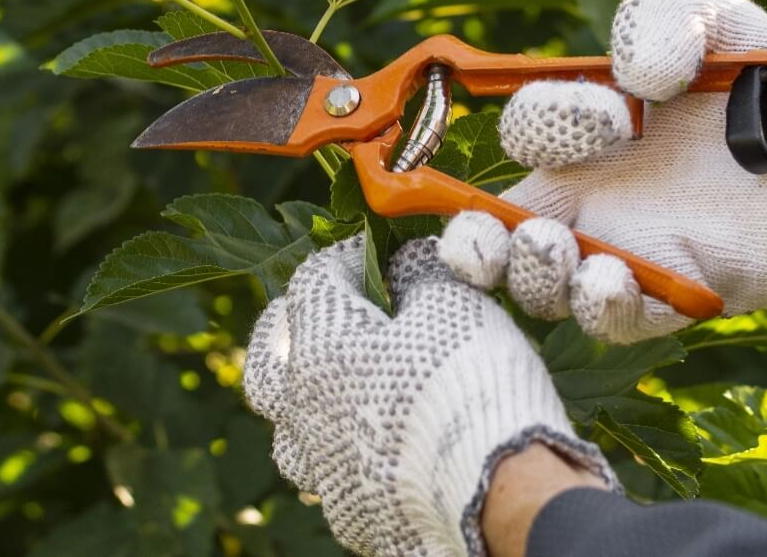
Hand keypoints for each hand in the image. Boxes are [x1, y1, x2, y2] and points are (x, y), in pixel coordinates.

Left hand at [243, 235, 615, 556]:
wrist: (498, 491)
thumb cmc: (470, 382)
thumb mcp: (453, 303)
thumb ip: (420, 272)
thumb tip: (408, 260)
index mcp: (320, 348)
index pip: (313, 281)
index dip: (347, 257)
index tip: (379, 253)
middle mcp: (304, 411)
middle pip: (267, 362)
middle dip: (286, 331)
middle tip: (312, 318)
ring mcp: (323, 469)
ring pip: (289, 432)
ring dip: (304, 405)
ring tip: (334, 393)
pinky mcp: (351, 514)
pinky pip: (332, 479)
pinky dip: (346, 457)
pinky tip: (375, 451)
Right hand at [439, 0, 766, 343]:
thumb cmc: (762, 75)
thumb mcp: (709, 19)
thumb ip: (658, 22)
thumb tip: (636, 77)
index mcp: (579, 138)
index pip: (522, 140)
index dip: (544, 126)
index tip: (611, 114)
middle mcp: (586, 204)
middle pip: (496, 240)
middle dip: (474, 243)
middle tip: (488, 235)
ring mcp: (625, 256)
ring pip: (547, 289)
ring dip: (535, 276)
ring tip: (555, 251)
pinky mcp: (676, 295)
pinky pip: (621, 320)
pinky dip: (603, 307)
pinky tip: (607, 280)